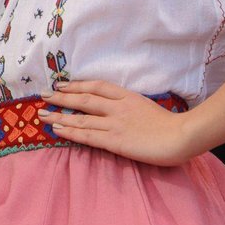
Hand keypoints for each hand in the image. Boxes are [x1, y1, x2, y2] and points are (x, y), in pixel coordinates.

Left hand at [37, 79, 200, 166]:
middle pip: (83, 98)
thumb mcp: (148, 108)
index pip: (97, 86)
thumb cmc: (172, 126)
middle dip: (60, 97)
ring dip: (58, 116)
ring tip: (42, 115)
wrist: (182, 136)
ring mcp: (114, 123)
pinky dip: (69, 132)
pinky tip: (57, 130)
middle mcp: (117, 106)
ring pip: (80, 117)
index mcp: (128, 96)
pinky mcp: (114, 140)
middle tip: (43, 96)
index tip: (61, 85)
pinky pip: (86, 134)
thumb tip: (119, 111)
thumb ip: (132, 108)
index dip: (77, 84)